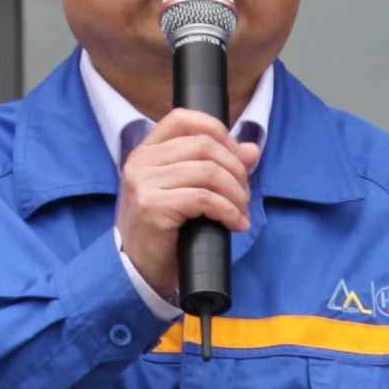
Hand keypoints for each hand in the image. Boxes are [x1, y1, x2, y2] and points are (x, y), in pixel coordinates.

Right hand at [115, 107, 259, 301]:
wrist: (137, 271)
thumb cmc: (162, 232)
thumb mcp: (187, 192)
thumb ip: (216, 166)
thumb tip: (252, 149)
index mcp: (146, 152)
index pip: (183, 118)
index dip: (217, 131)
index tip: (235, 156)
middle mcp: (141, 162)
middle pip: (204, 145)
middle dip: (235, 169)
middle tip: (244, 194)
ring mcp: (145, 183)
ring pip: (208, 172)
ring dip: (236, 193)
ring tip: (241, 212)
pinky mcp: (153, 206)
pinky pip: (204, 199)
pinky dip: (228, 211)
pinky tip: (234, 224)